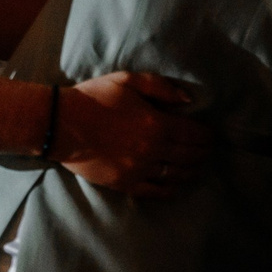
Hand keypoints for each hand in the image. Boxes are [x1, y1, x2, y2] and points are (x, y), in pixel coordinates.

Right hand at [51, 72, 208, 198]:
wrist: (61, 124)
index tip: (211, 135)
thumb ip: (160, 87)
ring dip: (192, 171)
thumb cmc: (93, 97)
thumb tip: (187, 101)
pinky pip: (157, 191)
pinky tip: (177, 184)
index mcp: (157, 124)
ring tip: (197, 166)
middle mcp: (153, 150)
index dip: (207, 136)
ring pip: (178, 175)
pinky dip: (172, 189)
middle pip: (190, 156)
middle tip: (207, 150)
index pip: (195, 135)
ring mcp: (140, 170)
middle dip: (203, 153)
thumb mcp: (127, 80)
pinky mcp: (126, 184)